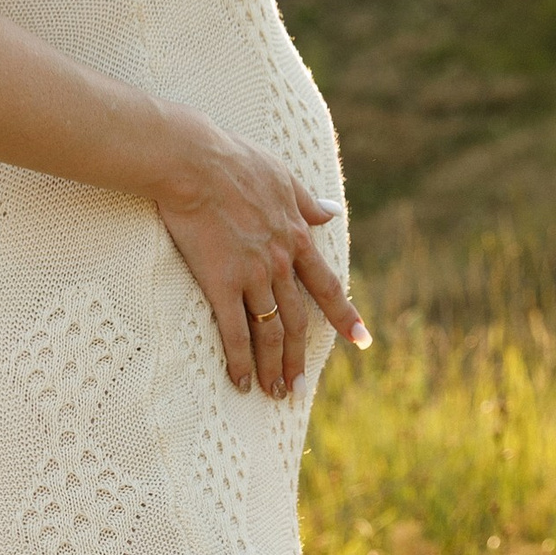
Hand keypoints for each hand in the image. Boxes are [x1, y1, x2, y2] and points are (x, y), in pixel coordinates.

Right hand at [152, 117, 369, 397]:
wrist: (195, 161)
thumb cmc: (234, 160)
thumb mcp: (282, 175)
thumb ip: (307, 201)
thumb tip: (332, 212)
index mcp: (296, 237)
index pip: (326, 285)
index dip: (343, 315)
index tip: (360, 340)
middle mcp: (280, 262)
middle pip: (297, 320)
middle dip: (300, 357)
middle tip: (301, 388)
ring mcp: (252, 275)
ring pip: (270, 331)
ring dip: (274, 366)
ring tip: (275, 393)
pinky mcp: (221, 282)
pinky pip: (234, 331)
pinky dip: (240, 360)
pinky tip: (240, 382)